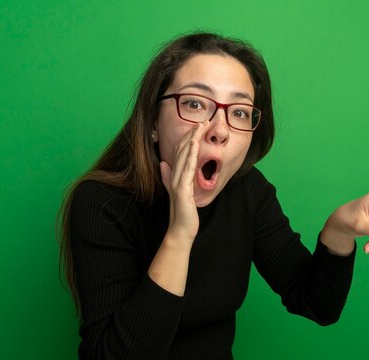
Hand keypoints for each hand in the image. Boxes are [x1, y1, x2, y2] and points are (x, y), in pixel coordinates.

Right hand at [159, 122, 207, 242]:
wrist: (181, 230)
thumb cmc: (182, 212)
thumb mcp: (178, 192)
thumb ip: (170, 177)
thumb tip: (164, 164)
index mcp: (174, 175)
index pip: (181, 152)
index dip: (189, 138)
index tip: (199, 126)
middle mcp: (174, 176)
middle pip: (182, 150)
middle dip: (192, 134)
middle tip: (203, 120)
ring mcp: (177, 182)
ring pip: (184, 156)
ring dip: (192, 139)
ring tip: (201, 126)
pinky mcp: (182, 189)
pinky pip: (186, 169)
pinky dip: (190, 155)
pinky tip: (195, 144)